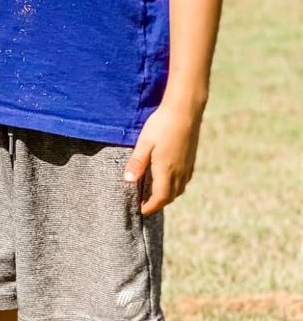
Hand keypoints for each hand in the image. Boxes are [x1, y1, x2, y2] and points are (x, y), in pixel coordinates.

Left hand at [123, 101, 203, 215]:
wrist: (185, 110)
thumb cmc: (162, 125)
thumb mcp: (144, 143)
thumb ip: (137, 163)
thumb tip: (128, 181)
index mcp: (166, 170)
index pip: (160, 198)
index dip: (151, 207)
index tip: (142, 210)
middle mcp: (180, 171)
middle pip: (171, 196)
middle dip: (159, 203)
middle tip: (146, 204)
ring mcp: (188, 165)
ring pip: (180, 189)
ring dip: (168, 195)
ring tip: (155, 194)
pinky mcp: (192, 159)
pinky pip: (185, 180)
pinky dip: (176, 186)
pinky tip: (169, 179)